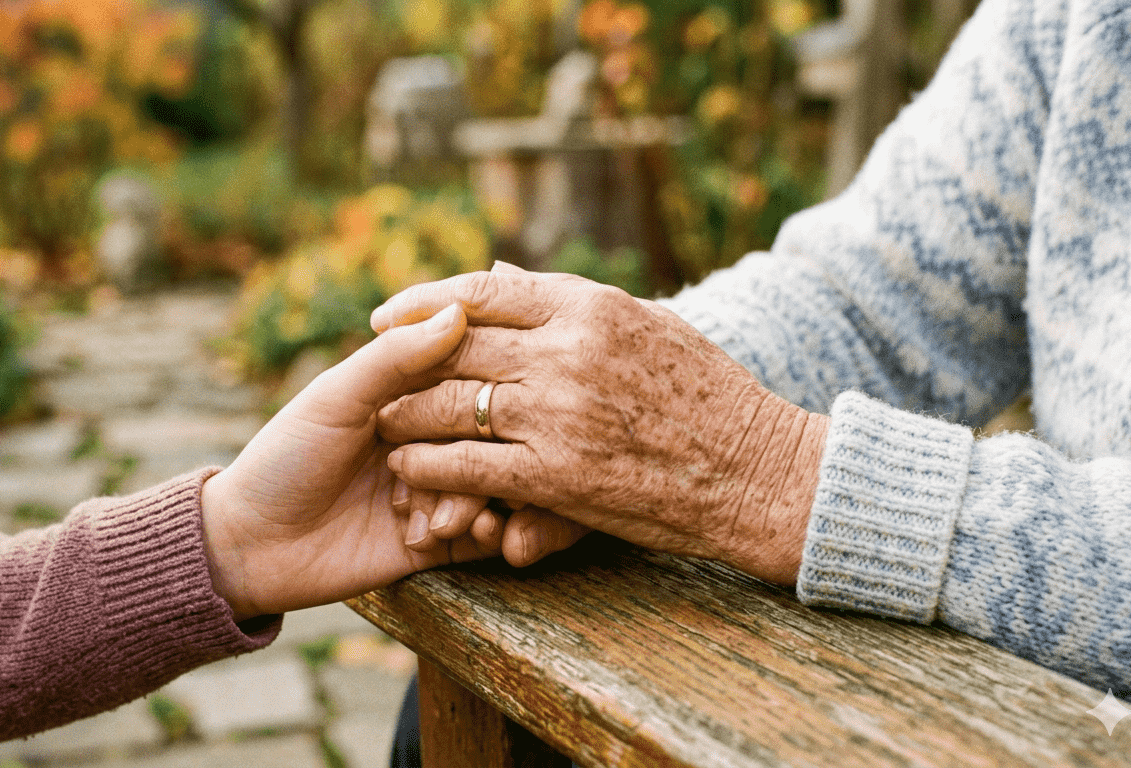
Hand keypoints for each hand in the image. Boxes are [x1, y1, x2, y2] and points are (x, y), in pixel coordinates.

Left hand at [199, 304, 505, 619]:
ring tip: (437, 523)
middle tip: (438, 478)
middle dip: (477, 459)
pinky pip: (487, 535)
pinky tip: (459, 536)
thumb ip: (395, 356)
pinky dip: (487, 533)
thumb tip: (458, 310)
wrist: (253, 546)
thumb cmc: (286, 460)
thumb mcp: (337, 398)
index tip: (485, 403)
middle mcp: (428, 441)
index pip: (469, 381)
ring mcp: (435, 491)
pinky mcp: (437, 541)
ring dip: (472, 503)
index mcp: (407, 398)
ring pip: (491, 486)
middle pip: (487, 438)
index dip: (482, 391)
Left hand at [371, 267, 828, 584]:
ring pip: (448, 406)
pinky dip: (427, 468)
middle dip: (401, 361)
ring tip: (382, 425)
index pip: (480, 290)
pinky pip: (466, 466)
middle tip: (372, 375)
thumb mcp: (646, 324)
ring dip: (404, 417)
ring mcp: (559, 413)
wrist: (757, 472)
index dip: (420, 299)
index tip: (383, 312)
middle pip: (452, 346)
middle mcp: (567, 350)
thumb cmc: (708, 396)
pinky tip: (408, 470)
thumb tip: (500, 272)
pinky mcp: (557, 475)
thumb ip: (568, 301)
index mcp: (590, 305)